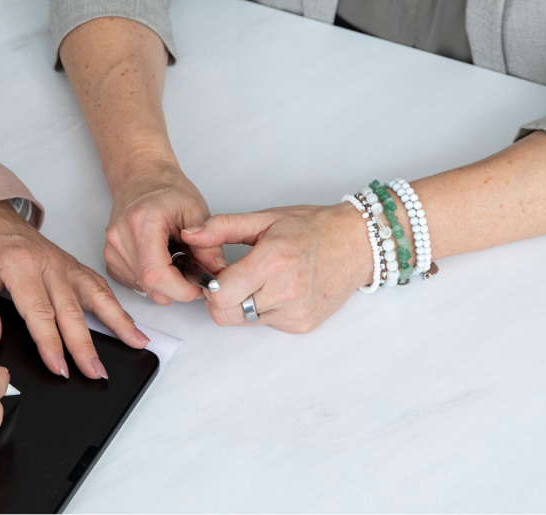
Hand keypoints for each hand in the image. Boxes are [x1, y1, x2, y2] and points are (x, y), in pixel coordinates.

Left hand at [0, 201, 150, 380]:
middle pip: (72, 309)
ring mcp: (61, 261)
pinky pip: (95, 283)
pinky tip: (126, 320)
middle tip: (96, 372)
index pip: (40, 312)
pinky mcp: (68, 262)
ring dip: (117, 320)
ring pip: (95, 293)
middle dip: (86, 345)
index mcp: (19, 264)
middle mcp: (47, 262)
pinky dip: (114, 303)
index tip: (59, 368)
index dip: (51, 344)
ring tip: (137, 343)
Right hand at [104, 161, 225, 305]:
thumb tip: (218, 274)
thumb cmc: (168, 190)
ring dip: (166, 283)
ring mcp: (112, 249)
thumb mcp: (196, 211)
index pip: (156, 274)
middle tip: (192, 268)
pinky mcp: (110, 259)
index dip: (182, 289)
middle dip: (178, 287)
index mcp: (142, 222)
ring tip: (175, 257)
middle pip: (151, 286)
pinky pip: (136, 284)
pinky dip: (153, 281)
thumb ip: (209, 245)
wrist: (142, 179)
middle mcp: (120, 237)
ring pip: (145, 288)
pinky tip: (160, 259)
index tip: (199, 285)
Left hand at [182, 201, 372, 333]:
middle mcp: (285, 292)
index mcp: (273, 261)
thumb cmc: (313, 228)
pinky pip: (265, 324)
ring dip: (241, 304)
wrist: (356, 245)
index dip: (210, 283)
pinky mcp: (301, 326)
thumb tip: (190, 235)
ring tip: (257, 280)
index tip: (217, 270)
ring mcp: (295, 313)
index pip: (220, 293)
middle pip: (226, 314)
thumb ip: (222, 228)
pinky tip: (276, 290)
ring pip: (243, 321)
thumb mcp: (265, 219)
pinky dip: (261, 310)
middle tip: (232, 277)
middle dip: (220, 297)